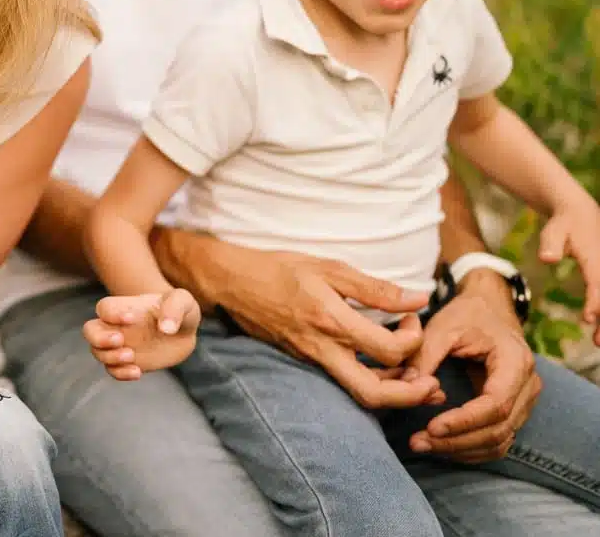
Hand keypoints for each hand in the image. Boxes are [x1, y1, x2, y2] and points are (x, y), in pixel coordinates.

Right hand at [83, 289, 200, 379]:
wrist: (183, 332)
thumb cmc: (179, 310)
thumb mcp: (183, 301)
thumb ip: (174, 309)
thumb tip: (166, 329)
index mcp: (125, 307)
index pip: (105, 308)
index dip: (112, 314)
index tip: (133, 318)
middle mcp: (117, 326)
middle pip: (90, 331)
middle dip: (99, 338)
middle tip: (120, 340)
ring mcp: (121, 346)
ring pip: (98, 353)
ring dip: (110, 357)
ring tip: (131, 356)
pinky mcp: (128, 363)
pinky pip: (113, 370)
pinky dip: (120, 373)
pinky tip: (138, 372)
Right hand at [182, 241, 441, 408]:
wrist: (233, 282)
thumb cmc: (280, 269)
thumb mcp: (329, 267)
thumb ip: (376, 288)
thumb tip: (418, 299)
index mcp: (332, 321)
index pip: (389, 350)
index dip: (414, 339)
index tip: (413, 318)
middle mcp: (323, 348)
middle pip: (374, 394)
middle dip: (410, 396)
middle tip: (432, 384)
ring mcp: (313, 359)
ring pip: (360, 394)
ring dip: (395, 392)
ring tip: (417, 378)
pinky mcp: (307, 361)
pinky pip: (345, 381)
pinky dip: (373, 380)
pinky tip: (385, 366)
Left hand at [406, 289, 540, 462]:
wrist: (490, 308)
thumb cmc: (467, 315)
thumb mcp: (443, 326)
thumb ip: (425, 355)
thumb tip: (407, 386)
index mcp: (515, 362)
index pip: (496, 404)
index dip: (464, 421)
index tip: (432, 427)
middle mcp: (528, 386)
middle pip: (499, 429)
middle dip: (457, 441)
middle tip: (418, 442)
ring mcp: (524, 401)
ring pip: (500, 440)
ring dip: (462, 449)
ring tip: (423, 446)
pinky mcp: (514, 410)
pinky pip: (498, 440)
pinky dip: (472, 449)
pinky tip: (443, 446)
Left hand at [538, 203, 599, 335]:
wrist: (581, 214)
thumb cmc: (564, 224)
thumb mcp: (553, 230)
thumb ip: (550, 244)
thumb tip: (547, 259)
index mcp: (596, 258)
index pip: (599, 282)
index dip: (595, 301)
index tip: (587, 318)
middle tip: (597, 342)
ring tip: (598, 342)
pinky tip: (599, 330)